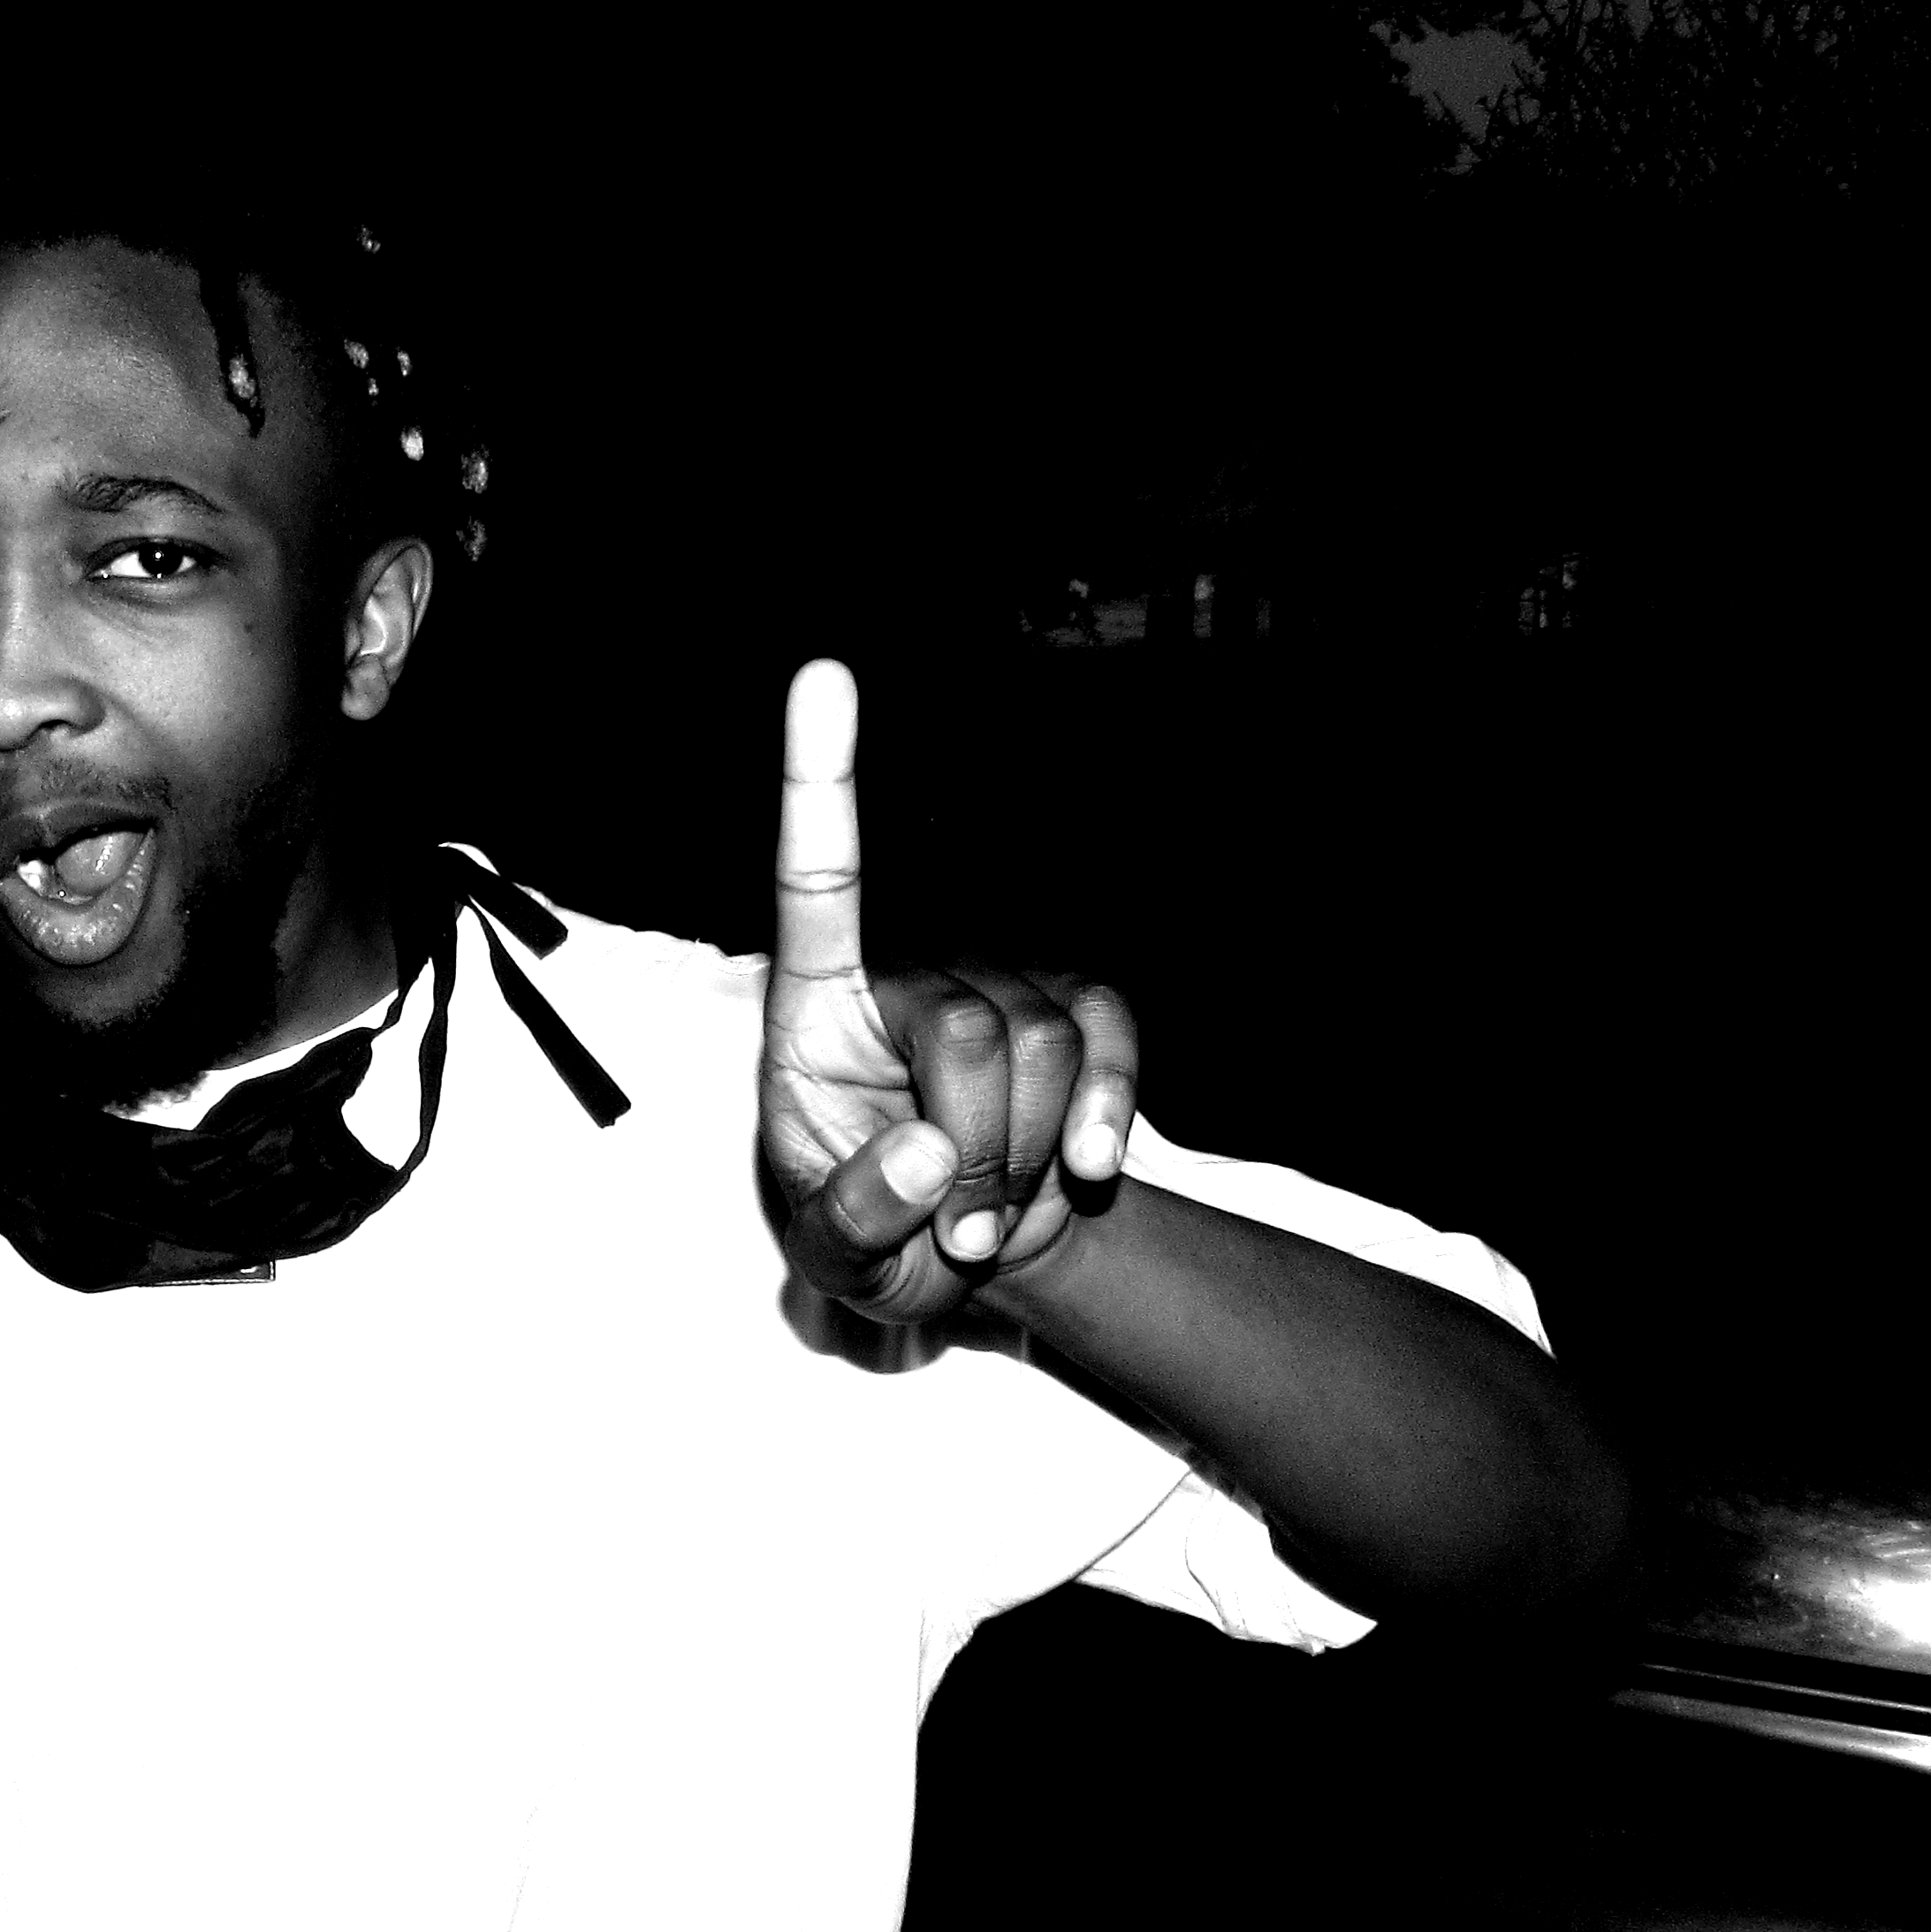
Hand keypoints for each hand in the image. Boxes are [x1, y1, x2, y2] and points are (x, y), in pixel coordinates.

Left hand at [761, 659, 1138, 1324]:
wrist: (957, 1258)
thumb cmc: (867, 1229)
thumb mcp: (832, 1254)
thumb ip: (856, 1212)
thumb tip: (928, 1155)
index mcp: (816, 1003)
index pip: (817, 877)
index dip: (819, 778)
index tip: (822, 674)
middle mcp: (910, 965)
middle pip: (969, 1026)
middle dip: (979, 1150)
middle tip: (957, 1234)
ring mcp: (1003, 976)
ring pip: (1048, 1044)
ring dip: (1032, 1157)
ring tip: (990, 1213)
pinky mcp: (1081, 1007)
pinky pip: (1113, 1040)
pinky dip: (1105, 1118)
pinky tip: (1084, 1170)